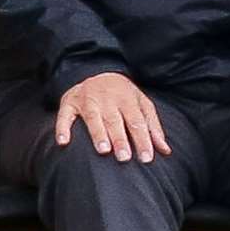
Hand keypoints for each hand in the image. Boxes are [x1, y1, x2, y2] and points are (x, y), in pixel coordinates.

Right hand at [55, 72, 170, 163]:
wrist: (97, 72)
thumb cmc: (123, 95)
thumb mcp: (141, 105)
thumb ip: (153, 127)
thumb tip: (166, 150)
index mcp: (128, 100)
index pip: (137, 122)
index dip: (143, 140)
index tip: (147, 158)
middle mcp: (108, 99)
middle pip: (116, 120)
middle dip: (121, 139)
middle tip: (125, 158)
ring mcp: (88, 100)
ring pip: (93, 117)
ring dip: (98, 134)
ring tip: (103, 150)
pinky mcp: (69, 103)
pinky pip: (64, 116)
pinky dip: (63, 128)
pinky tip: (64, 141)